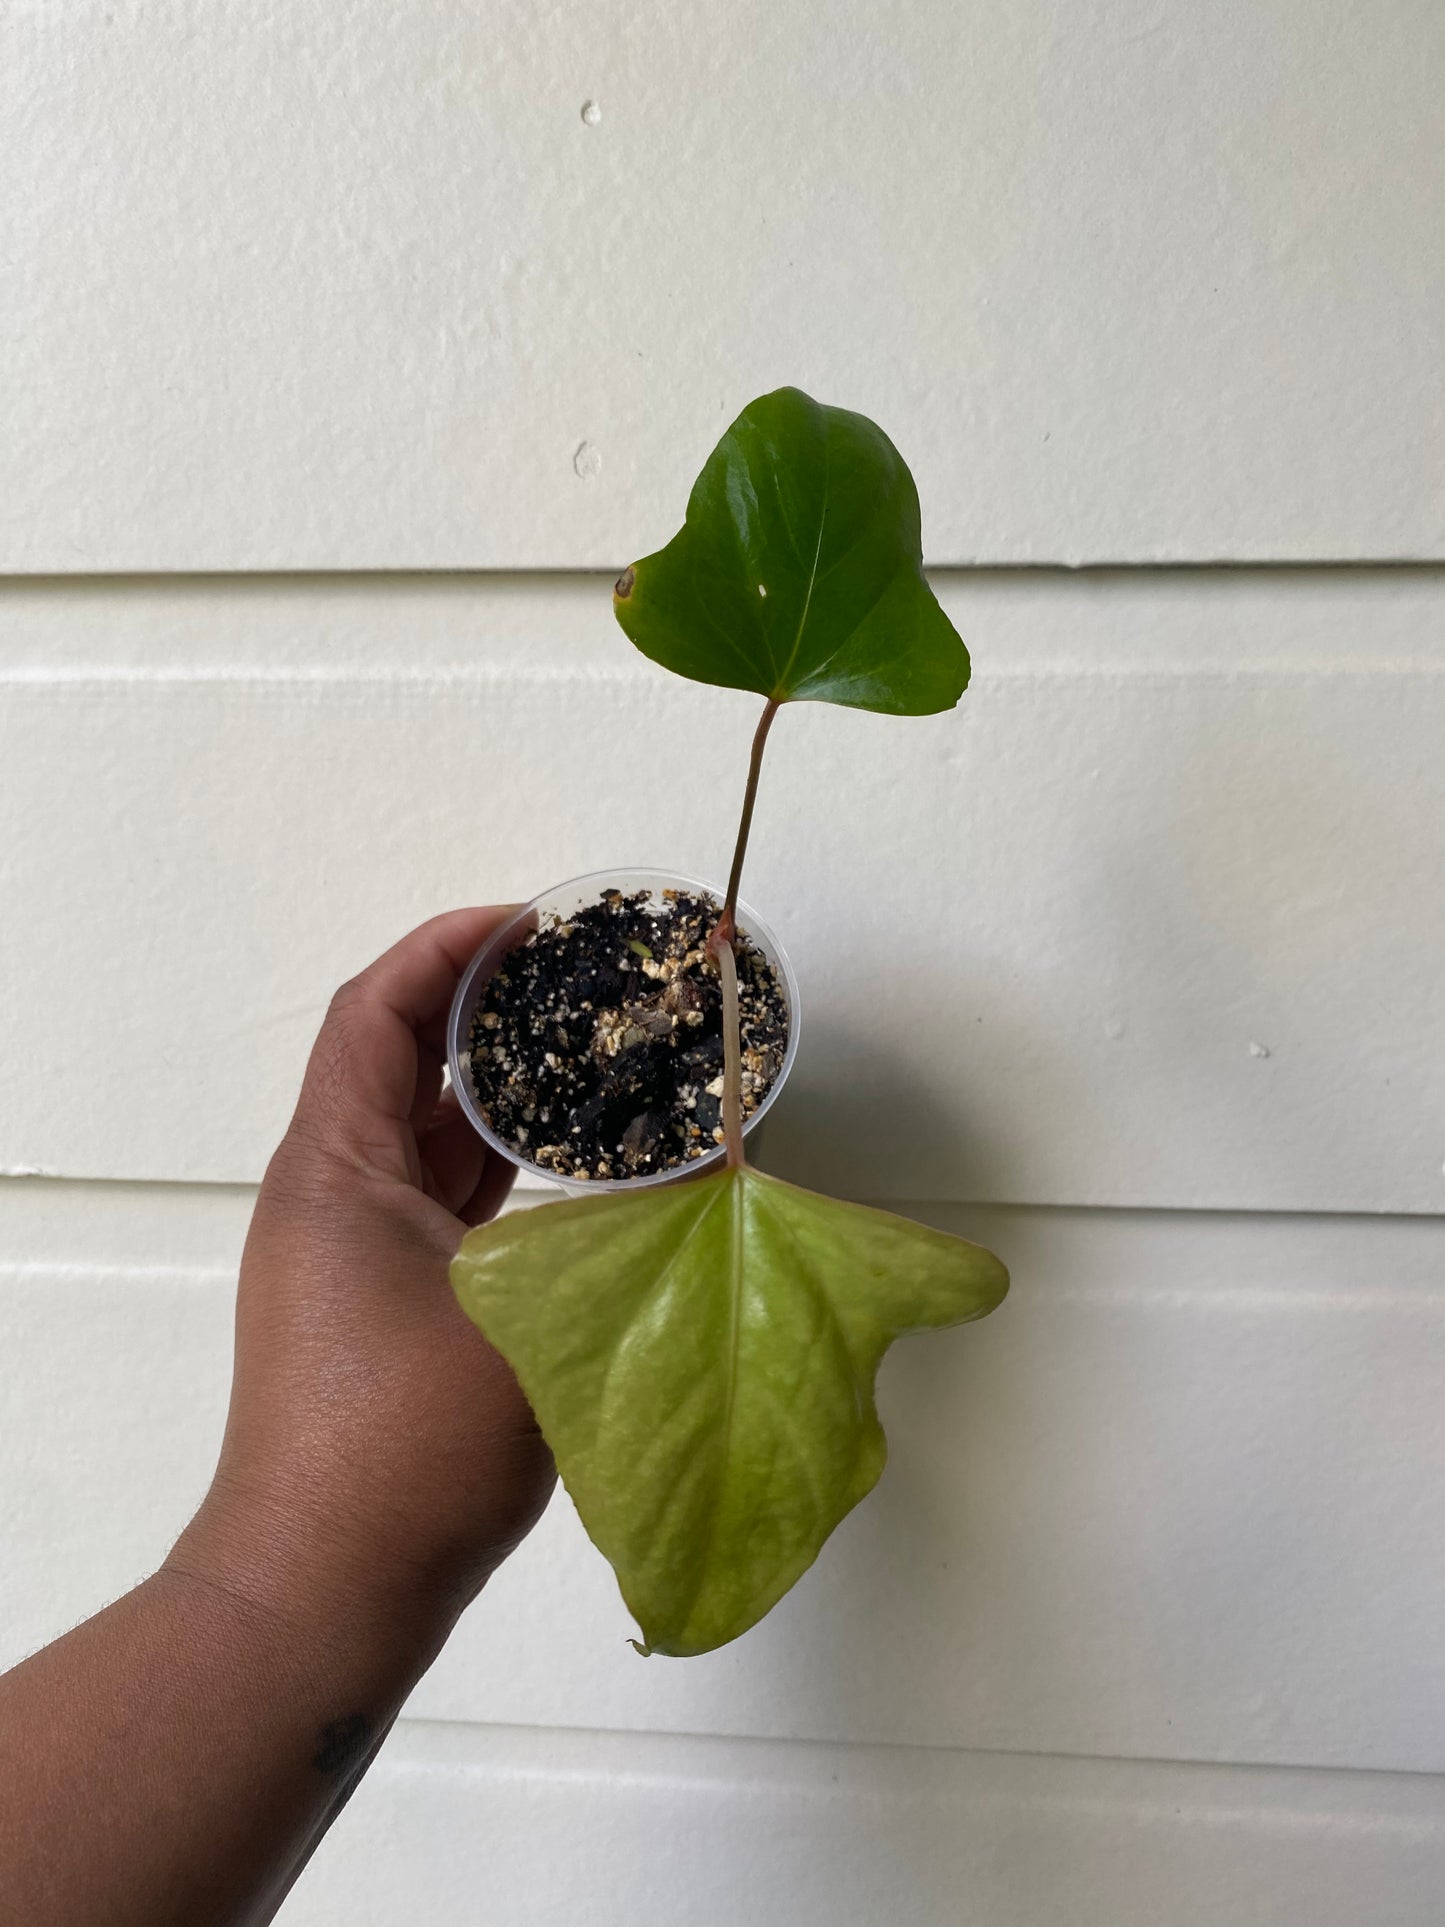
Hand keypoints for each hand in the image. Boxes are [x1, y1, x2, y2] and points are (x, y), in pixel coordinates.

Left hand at [173, 907, 555, 1636]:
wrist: (324, 1594)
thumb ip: (626, 1232)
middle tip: (580, 978)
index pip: (378, 1013)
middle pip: (401, 1063)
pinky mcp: (384, 1308)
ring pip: (426, 1137)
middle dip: (486, 1008)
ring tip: (592, 1052)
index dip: (449, 949)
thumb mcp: (531, 1319)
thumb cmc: (403, 1452)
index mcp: (336, 1170)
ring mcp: (353, 1256)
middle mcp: (331, 1197)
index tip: (532, 923)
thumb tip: (715, 1176)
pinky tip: (577, 1163)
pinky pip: (442, 1201)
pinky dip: (500, 1166)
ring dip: (497, 1089)